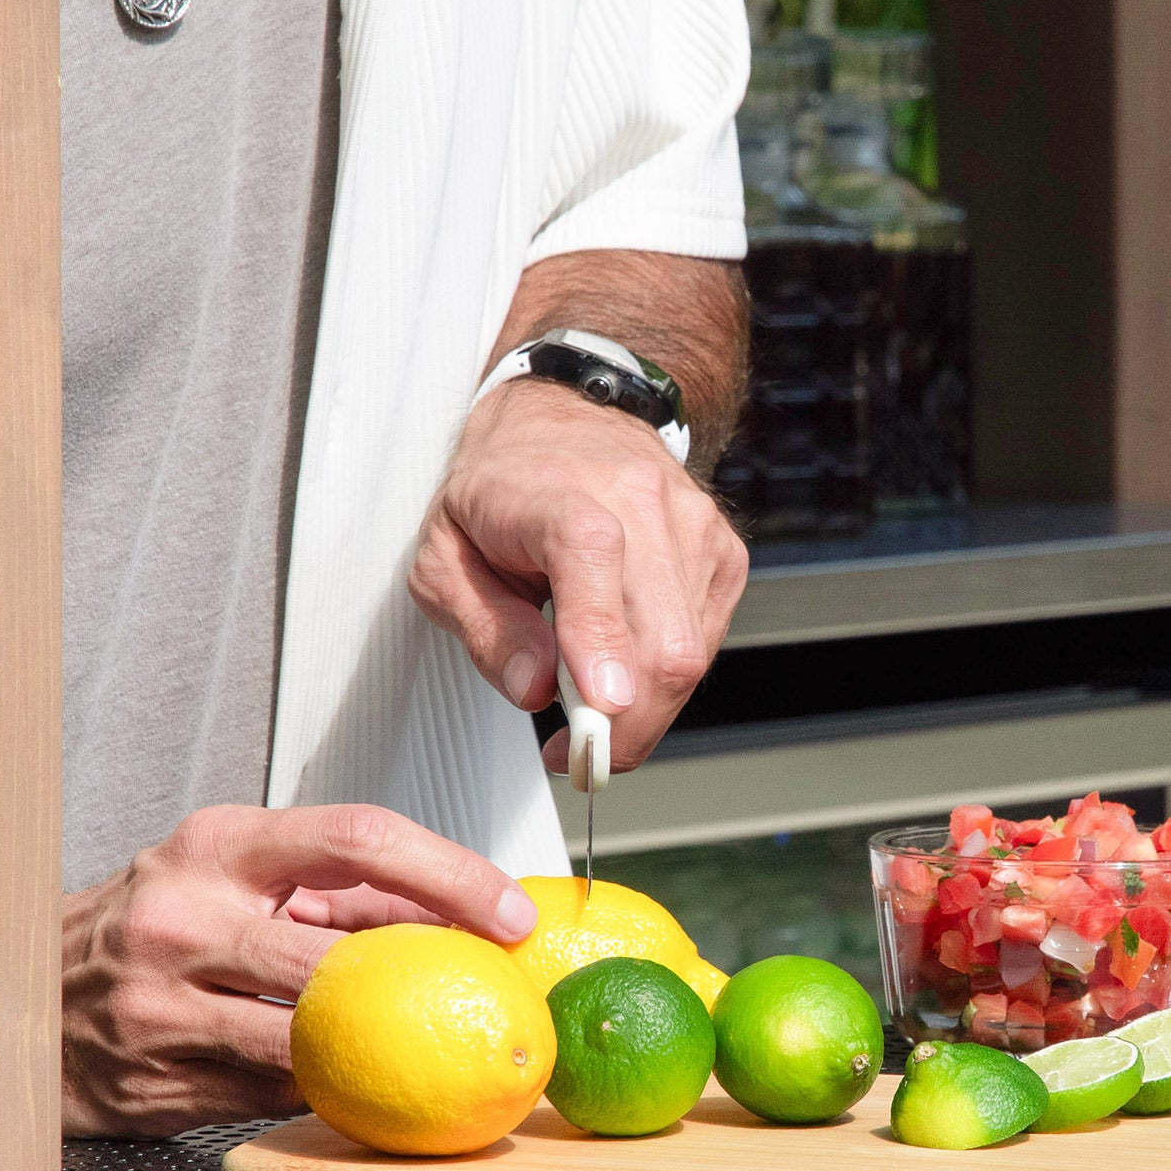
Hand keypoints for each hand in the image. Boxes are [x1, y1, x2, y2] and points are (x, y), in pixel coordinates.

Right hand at [63, 804, 538, 1137]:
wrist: (24, 991)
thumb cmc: (155, 923)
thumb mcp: (238, 876)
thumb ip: (346, 893)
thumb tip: (467, 911)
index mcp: (218, 848)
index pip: (358, 839)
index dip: (451, 874)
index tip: (508, 910)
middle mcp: (183, 921)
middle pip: (343, 955)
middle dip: (429, 976)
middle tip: (491, 989)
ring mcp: (161, 1008)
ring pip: (314, 1038)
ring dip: (379, 1041)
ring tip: (423, 1035)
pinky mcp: (157, 1083)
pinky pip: (277, 1093)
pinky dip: (327, 1086)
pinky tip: (354, 1076)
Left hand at [410, 378, 747, 772]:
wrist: (570, 416)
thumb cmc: (500, 490)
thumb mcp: (445, 558)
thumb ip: (487, 629)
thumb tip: (536, 691)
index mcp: (563, 496)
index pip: (592, 562)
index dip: (599, 642)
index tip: (598, 710)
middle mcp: (642, 503)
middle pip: (663, 641)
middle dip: (626, 724)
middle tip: (577, 754)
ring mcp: (695, 528)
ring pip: (692, 655)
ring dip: (644, 705)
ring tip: (590, 694)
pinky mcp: (725, 553)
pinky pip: (706, 642)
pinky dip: (665, 671)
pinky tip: (625, 649)